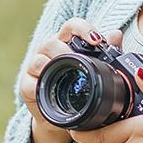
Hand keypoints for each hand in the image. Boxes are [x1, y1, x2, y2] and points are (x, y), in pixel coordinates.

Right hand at [20, 19, 121, 142]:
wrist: (66, 117)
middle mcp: (48, 51)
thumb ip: (107, 51)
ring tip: (67, 72)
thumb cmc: (80, 86)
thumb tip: (116, 34)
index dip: (83, 29)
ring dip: (52, 65)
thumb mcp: (96, 69)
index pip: (72, 26)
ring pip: (38, 59)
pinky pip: (30, 83)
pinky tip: (51, 87)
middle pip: (52, 42)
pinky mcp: (27, 85)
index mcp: (66, 42)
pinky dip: (39, 84)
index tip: (96, 40)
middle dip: (67, 50)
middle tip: (81, 61)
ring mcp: (35, 67)